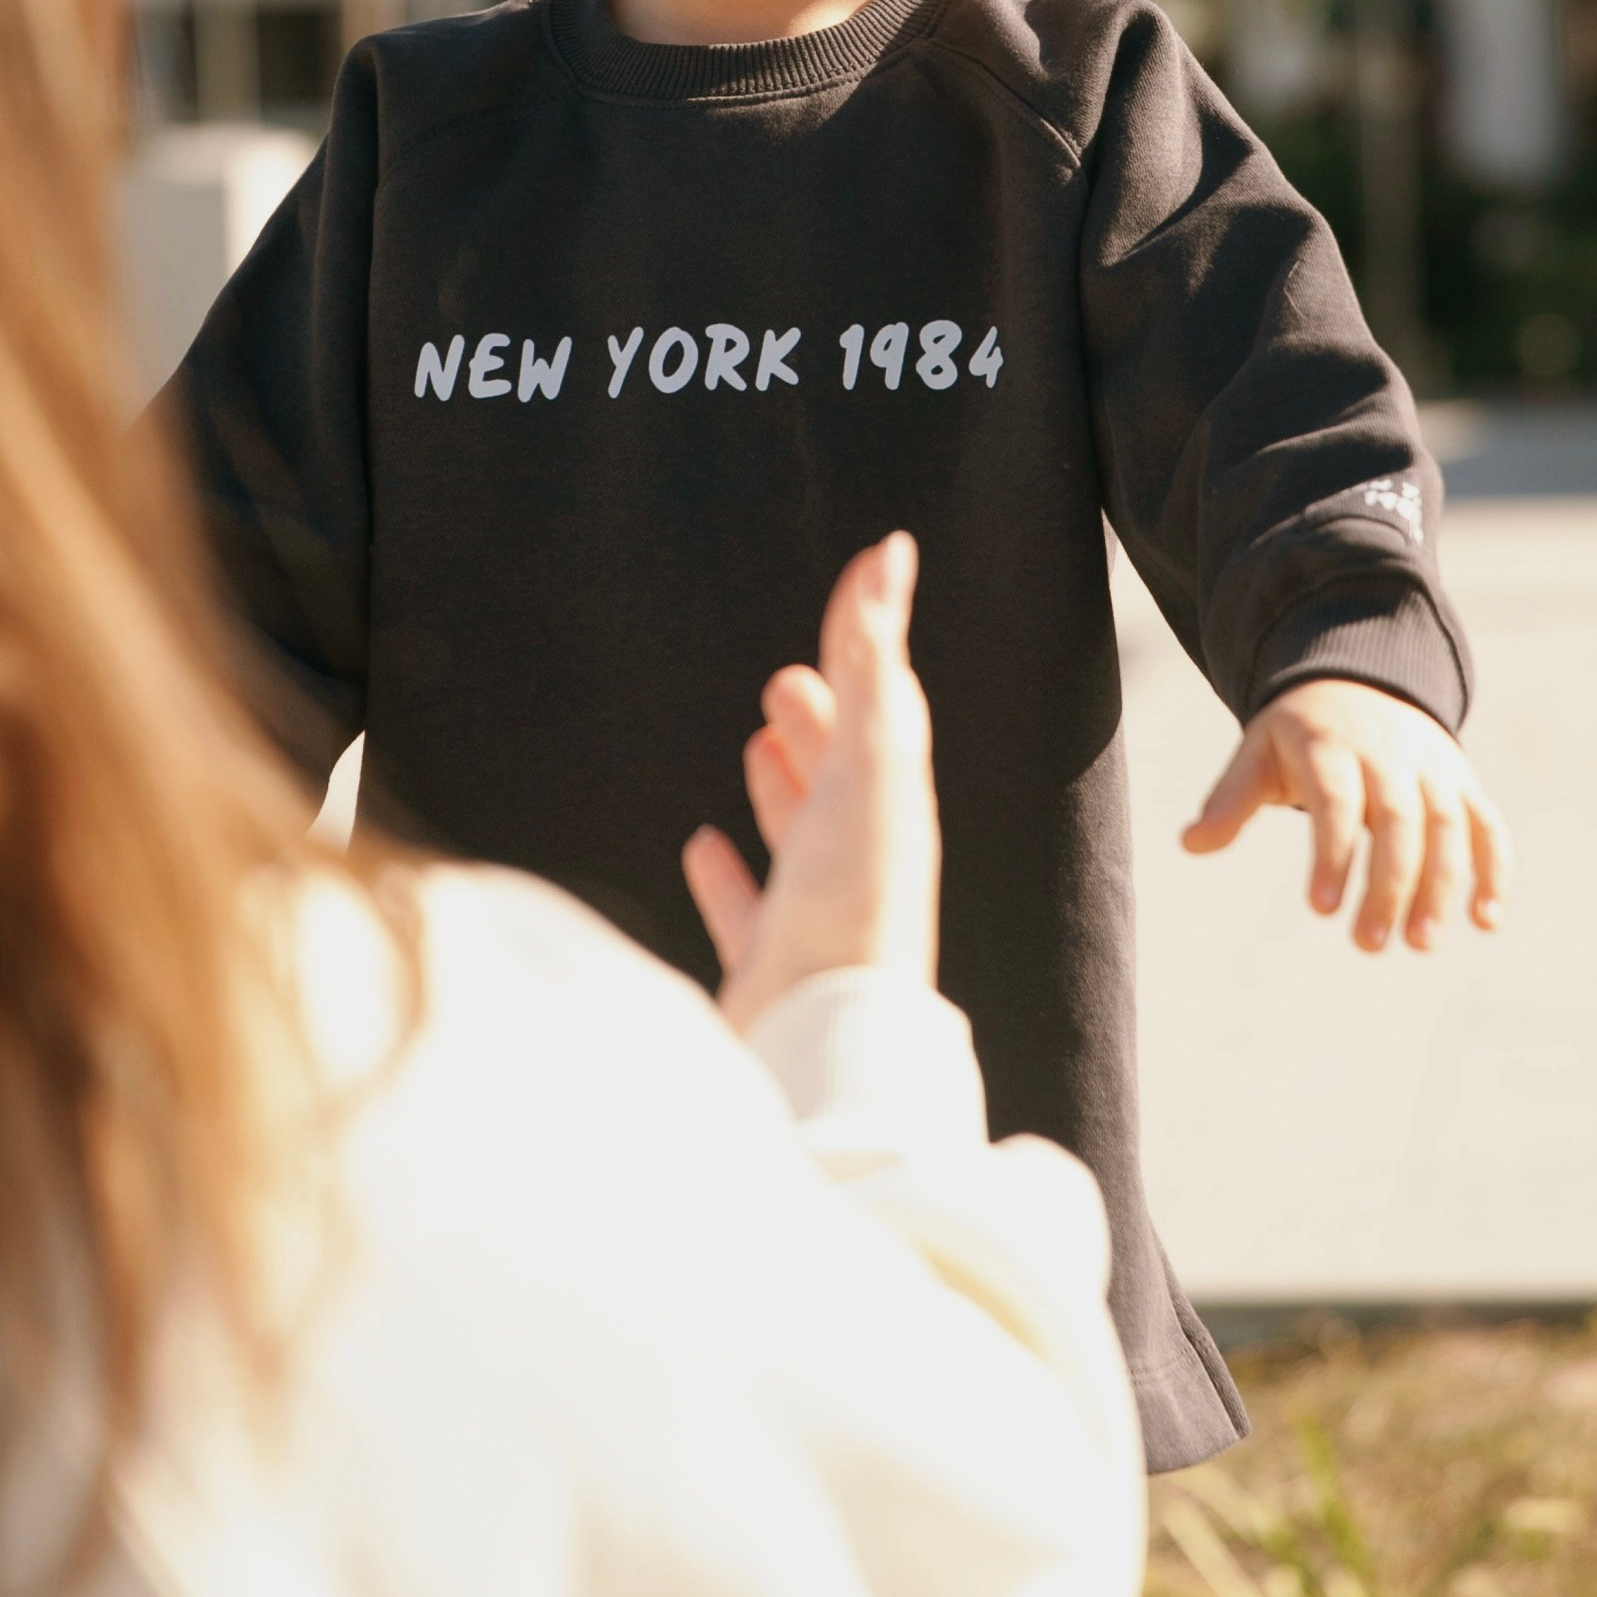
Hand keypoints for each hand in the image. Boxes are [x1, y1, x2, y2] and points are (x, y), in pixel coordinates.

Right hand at [682, 530, 940, 1037]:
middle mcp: (858, 858)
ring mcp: (814, 914)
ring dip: (781, 787)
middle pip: (841, 772)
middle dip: (818, 720)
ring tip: (759, 744)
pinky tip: (704, 848)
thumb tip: (893, 555)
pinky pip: (747, 908)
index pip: (881, 706)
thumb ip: (871, 665)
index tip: (863, 580)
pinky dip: (727, 874)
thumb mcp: (867, 765)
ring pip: (799, 835)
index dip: (866, 642)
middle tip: (786, 678)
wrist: (825, 1041)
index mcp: (890, 806)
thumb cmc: (851, 900)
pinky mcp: (769, 966)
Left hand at [1181, 677, 1510, 952]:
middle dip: (1388, 884)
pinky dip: (1494, 868)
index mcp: (1331, 747)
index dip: (1332, 853)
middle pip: (1398, 820)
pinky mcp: (1462, 783)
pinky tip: (1487, 920)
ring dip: (1441, 886)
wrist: (1359, 680)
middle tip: (1369, 945)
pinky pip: (1487, 824)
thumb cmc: (1301, 734)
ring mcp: (1431, 768)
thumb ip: (1230, 799)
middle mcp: (1388, 755)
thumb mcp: (1259, 752)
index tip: (1322, 910)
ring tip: (1422, 943)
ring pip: (1446, 826)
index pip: (1335, 801)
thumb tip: (1190, 843)